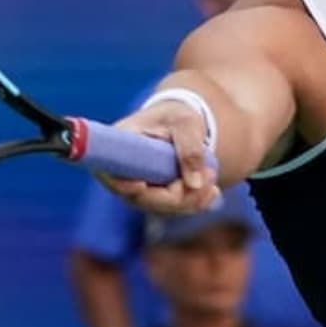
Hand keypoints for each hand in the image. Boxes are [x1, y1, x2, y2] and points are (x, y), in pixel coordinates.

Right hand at [93, 99, 220, 214]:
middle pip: (143, 199)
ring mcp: (136, 189)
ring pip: (162, 208)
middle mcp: (121, 174)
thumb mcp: (186, 123)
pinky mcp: (152, 199)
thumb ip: (190, 148)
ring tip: (212, 174)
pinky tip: (212, 191)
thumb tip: (194, 184)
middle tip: (210, 173)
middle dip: (179, 194)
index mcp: (119, 147)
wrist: (179, 124)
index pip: (113, 173)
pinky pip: (172, 209)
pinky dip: (194, 202)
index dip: (124, 184)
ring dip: (192, 198)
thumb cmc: (177, 117)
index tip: (140, 184)